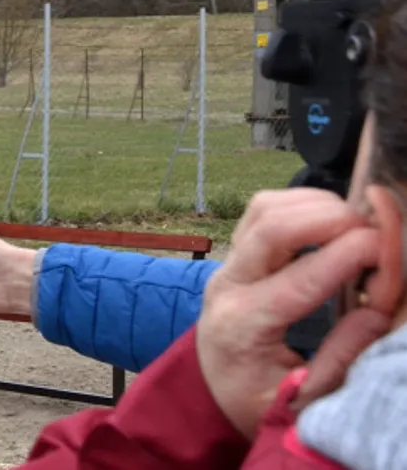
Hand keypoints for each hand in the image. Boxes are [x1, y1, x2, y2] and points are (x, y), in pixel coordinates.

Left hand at [196, 188, 388, 438]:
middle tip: (380, 234)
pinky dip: (303, 204)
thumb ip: (340, 359)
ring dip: (319, 205)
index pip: (301, 276)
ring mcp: (227, 264)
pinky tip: (335, 225)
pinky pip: (264, 210)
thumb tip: (376, 311)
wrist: (217, 391)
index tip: (391, 252)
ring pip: (267, 207)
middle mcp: (228, 285)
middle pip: (274, 225)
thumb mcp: (301, 401)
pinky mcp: (235, 254)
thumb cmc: (261, 402)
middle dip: (336, 218)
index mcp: (242, 326)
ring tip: (361, 229)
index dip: (353, 255)